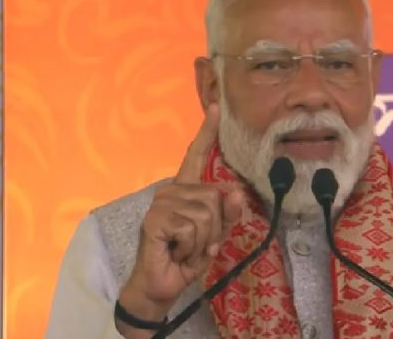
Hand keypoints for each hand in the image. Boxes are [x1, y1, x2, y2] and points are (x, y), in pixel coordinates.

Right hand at [116, 104, 243, 335]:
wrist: (162, 285)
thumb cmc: (186, 258)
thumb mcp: (214, 236)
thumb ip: (227, 214)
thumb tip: (236, 192)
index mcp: (185, 190)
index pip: (196, 156)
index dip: (207, 132)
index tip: (217, 107)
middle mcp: (171, 190)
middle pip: (215, 198)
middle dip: (214, 229)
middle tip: (196, 244)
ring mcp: (162, 203)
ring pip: (206, 215)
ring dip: (203, 241)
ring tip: (185, 249)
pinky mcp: (156, 219)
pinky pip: (192, 228)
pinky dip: (191, 247)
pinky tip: (176, 252)